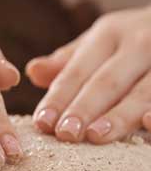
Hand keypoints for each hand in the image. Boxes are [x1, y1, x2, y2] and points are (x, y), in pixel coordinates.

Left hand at [27, 5, 150, 142]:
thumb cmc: (133, 40)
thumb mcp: (101, 42)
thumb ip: (69, 62)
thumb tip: (32, 72)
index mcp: (109, 34)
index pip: (77, 70)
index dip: (59, 98)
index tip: (41, 123)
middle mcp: (140, 42)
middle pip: (107, 81)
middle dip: (85, 108)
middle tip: (65, 134)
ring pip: (144, 91)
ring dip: (121, 115)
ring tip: (97, 136)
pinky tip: (149, 125)